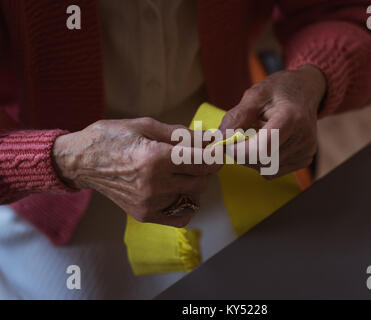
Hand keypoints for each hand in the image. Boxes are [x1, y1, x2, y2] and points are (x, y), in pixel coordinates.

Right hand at [52, 118, 220, 226]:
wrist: (80, 161)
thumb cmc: (111, 138)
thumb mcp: (146, 125)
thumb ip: (181, 134)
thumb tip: (209, 138)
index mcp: (154, 158)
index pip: (202, 161)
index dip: (216, 155)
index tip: (219, 150)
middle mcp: (153, 184)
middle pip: (202, 179)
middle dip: (206, 167)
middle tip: (198, 156)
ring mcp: (148, 203)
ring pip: (194, 196)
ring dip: (197, 183)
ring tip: (183, 171)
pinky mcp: (144, 215)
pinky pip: (181, 216)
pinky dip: (187, 203)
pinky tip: (178, 189)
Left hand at [219, 65, 326, 177]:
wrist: (306, 90)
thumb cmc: (279, 90)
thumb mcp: (255, 94)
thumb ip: (237, 117)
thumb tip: (220, 139)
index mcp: (291, 118)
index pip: (261, 150)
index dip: (239, 151)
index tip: (228, 142)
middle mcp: (303, 137)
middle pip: (261, 161)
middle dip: (243, 154)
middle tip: (240, 136)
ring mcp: (306, 150)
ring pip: (266, 169)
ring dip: (252, 157)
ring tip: (258, 134)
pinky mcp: (305, 159)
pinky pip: (274, 171)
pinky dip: (263, 160)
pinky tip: (267, 143)